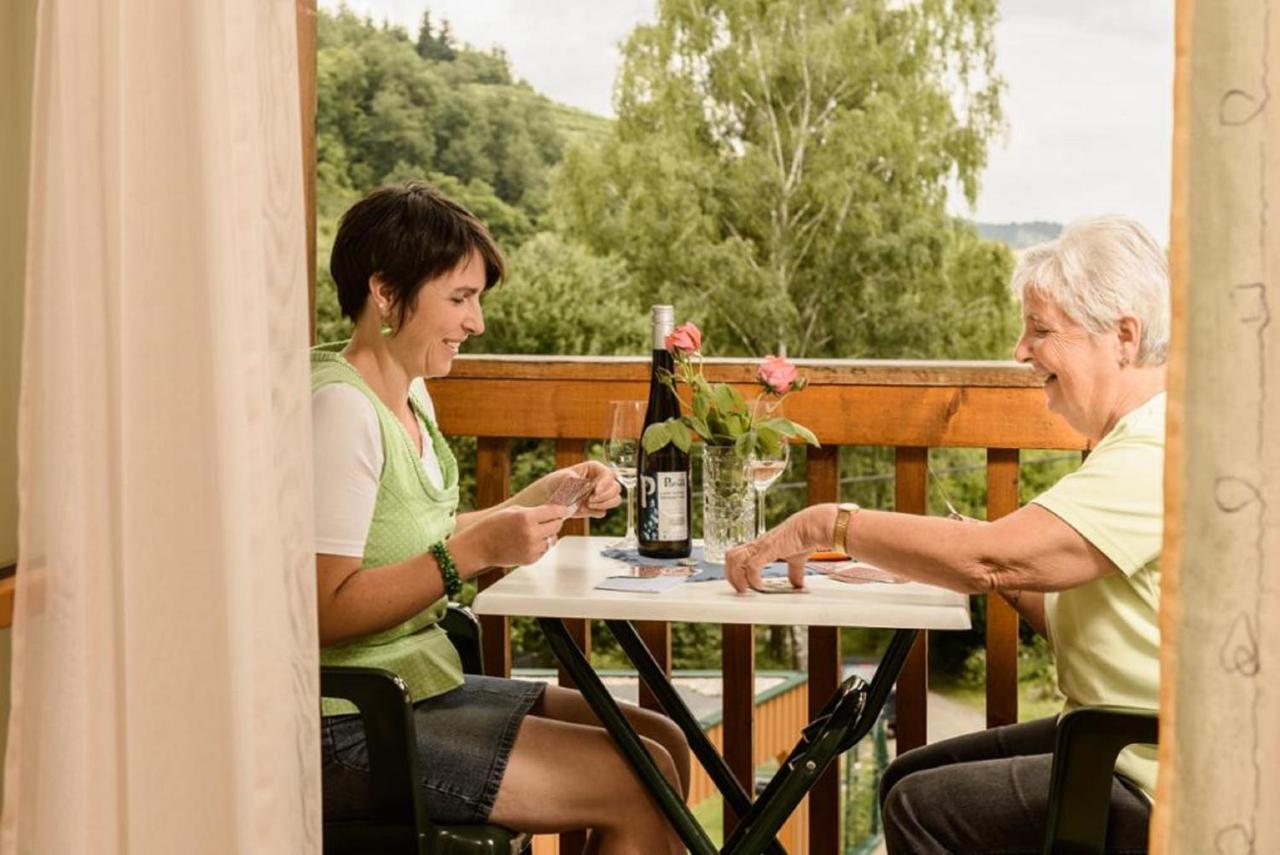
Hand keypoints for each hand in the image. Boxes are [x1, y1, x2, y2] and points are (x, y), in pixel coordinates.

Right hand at [449, 504, 567, 571]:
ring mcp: (532, 548)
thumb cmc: (494, 525)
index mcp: (527, 517)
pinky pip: (544, 550)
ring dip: (547, 535)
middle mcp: (532, 533)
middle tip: (549, 520)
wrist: (480, 546)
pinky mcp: (530, 559)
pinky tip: (527, 542)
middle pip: (557, 525)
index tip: (564, 509)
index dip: (561, 509)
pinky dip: (540, 545)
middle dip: (555, 522)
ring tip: (533, 532)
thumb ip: (534, 511)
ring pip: (552, 539)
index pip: (554, 511)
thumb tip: (553, 513)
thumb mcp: (513, 511)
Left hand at [540, 461, 621, 518]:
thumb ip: (569, 477)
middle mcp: (600, 481)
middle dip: (606, 496)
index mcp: (594, 469)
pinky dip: (596, 512)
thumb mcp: (559, 477)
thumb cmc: (554, 483)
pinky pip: (603, 511)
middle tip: (591, 500)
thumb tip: (575, 479)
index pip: (609, 474)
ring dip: (604, 504)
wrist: (547, 499)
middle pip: (616, 488)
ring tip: (588, 504)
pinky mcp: (595, 508)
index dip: (606, 483)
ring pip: (615, 500)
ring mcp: (599, 495)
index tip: (596, 491)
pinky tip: (585, 509)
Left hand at [723, 504, 836, 591]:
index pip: (737, 555)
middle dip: (730, 575)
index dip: (734, 570)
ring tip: (746, 589)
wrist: (812, 526)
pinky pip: (752, 566)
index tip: (741, 584)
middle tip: (740, 589)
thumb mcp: (796, 558)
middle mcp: (757, 545)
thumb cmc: (804, 536)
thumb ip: (794, 571)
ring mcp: (761, 546)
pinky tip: (759, 586)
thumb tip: (797, 584)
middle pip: (730, 556)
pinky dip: (752, 579)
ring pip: (734, 559)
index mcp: (760, 546)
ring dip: (737, 577)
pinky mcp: (768, 549)